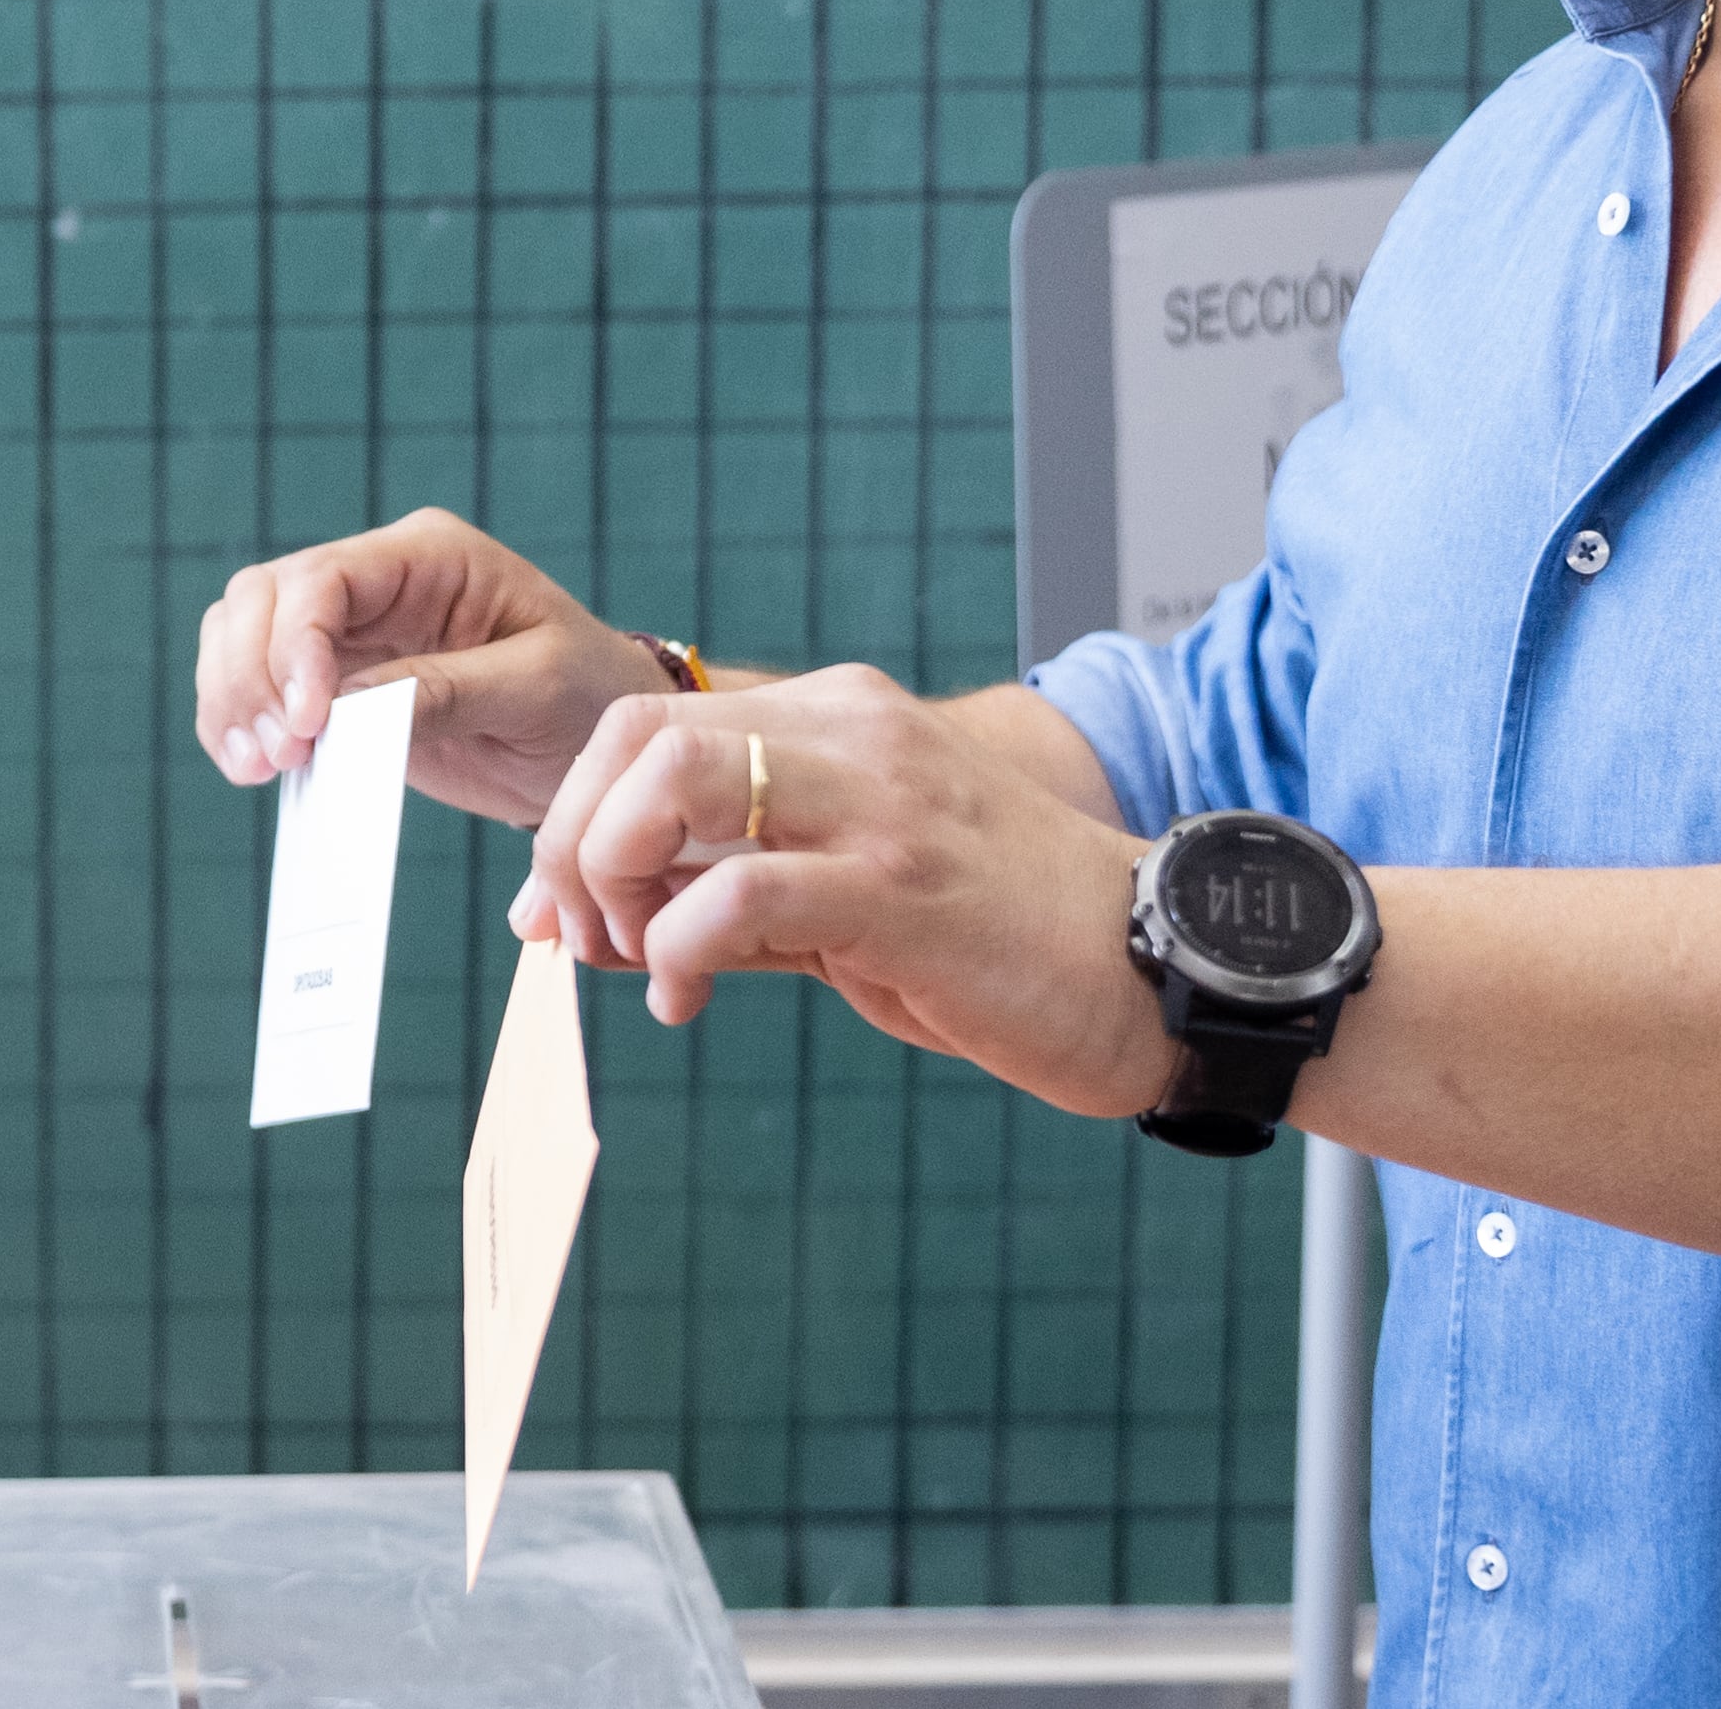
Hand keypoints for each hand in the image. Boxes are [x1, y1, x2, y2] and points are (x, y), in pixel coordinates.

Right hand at [189, 506, 675, 825]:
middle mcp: (378, 581)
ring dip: (232, 702)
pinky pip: (258, 689)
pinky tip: (257, 769)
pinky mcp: (335, 685)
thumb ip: (443, 690)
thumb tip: (343, 706)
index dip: (293, 646)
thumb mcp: (535, 689)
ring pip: (242, 638)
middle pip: (261, 600)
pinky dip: (240, 726)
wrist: (597, 748)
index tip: (305, 724)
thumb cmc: (587, 697)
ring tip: (258, 769)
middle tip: (275, 756)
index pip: (323, 578)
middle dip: (249, 676)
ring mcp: (350, 631)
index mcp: (431, 556)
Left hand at [517, 671, 1167, 1116]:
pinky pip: (736, 892)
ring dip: (611, 877)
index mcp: (846, 719)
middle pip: (639, 734)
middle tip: (582, 935)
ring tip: (633, 960)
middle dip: (571, 840)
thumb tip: (614, 916)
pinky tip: (686, 1000)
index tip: (559, 910)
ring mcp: (881, 803)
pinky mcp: (901, 887)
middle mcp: (857, 734)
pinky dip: (674, 951)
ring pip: (673, 780)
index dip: (573, 812)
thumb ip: (750, 886)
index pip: (653, 720)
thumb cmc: (1012, 937)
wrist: (1160, 963)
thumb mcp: (865, 888)